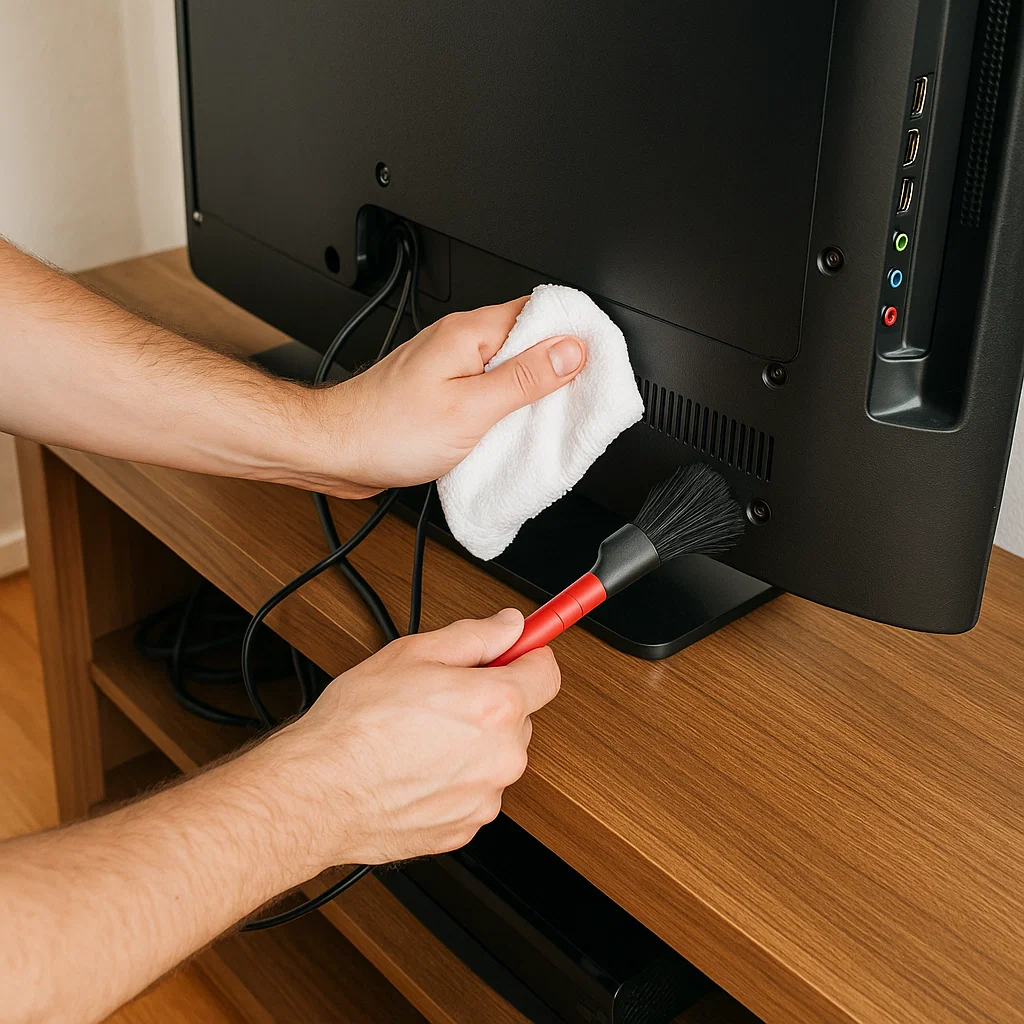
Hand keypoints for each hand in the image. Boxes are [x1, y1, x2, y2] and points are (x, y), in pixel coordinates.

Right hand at [265, 609, 559, 868]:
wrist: (319, 794)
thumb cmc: (355, 727)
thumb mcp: (412, 654)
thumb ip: (474, 636)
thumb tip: (507, 625)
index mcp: (496, 705)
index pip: (548, 672)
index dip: (528, 656)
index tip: (516, 652)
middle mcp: (503, 755)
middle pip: (520, 715)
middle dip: (490, 702)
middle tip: (441, 696)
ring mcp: (486, 797)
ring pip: (495, 756)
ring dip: (472, 744)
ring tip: (418, 737)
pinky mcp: (465, 828)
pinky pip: (474, 792)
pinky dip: (454, 780)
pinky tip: (415, 769)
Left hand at [303, 299, 585, 496]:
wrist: (335, 452)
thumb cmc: (386, 430)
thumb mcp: (470, 409)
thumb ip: (523, 379)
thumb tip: (569, 352)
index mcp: (468, 333)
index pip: (537, 312)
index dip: (573, 331)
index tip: (599, 356)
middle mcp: (458, 343)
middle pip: (525, 341)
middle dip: (557, 366)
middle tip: (580, 396)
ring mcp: (448, 368)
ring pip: (506, 369)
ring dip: (530, 392)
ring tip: (549, 418)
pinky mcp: (441, 394)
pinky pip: (486, 392)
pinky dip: (504, 409)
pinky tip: (511, 431)